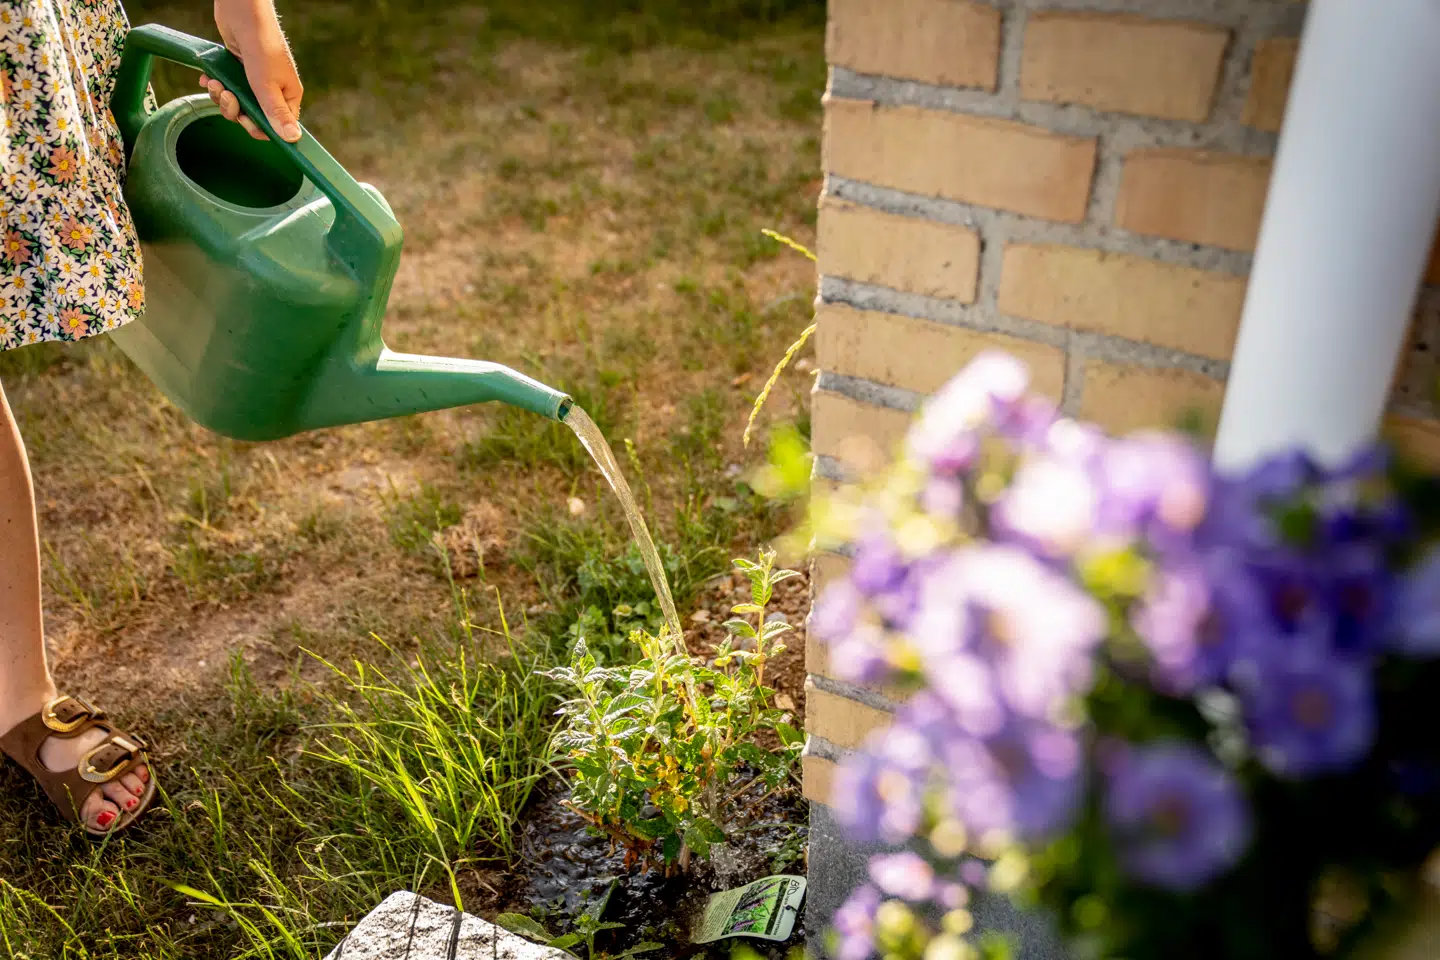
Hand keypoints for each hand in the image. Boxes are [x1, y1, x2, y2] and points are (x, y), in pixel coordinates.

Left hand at [199, 0, 302, 142]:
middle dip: (234, 110)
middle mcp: (273, 91)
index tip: (244, 119)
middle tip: (226, 96)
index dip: (257, 127)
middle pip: (252, 117)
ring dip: (220, 97)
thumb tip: (293, 140)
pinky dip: (214, 86)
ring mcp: (254, 81)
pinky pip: (225, 89)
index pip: (276, 126)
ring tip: (214, 83)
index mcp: (287, 96)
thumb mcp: (267, 85)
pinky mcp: (237, 71)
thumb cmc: (261, 46)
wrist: (242, 13)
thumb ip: (276, 114)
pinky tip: (209, 77)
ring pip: (235, 104)